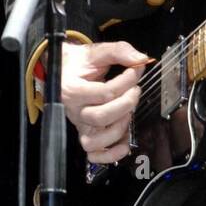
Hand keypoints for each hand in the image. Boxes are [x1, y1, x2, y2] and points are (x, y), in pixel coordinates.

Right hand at [61, 40, 154, 163]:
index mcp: (72, 89)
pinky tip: (124, 142)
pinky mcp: (86, 134)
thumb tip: (140, 59)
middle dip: (126, 103)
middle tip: (135, 90)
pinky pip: (94, 155)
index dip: (127, 81)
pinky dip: (111, 154)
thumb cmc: (80, 63)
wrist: (64, 70)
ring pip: (96, 141)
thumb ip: (119, 50)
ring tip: (128, 111)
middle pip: (100, 117)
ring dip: (119, 128)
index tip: (136, 70)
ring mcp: (79, 125)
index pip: (104, 93)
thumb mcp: (97, 51)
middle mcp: (74, 111)